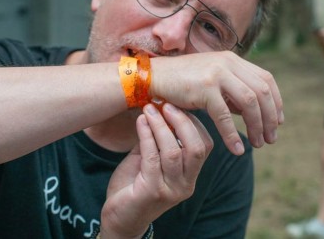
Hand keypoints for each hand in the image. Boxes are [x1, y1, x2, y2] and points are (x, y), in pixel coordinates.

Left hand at [100, 103, 212, 237]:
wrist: (118, 219)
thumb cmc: (133, 186)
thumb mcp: (148, 160)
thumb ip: (156, 140)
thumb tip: (158, 109)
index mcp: (190, 176)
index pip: (205, 146)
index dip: (193, 123)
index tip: (176, 104)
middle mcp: (185, 185)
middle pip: (196, 148)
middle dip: (182, 122)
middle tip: (166, 104)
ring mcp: (170, 190)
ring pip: (173, 151)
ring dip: (160, 126)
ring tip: (149, 109)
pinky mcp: (151, 192)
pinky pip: (152, 158)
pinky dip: (147, 136)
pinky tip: (140, 123)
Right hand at [150, 51, 283, 154]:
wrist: (151, 77)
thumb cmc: (180, 82)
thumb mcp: (211, 81)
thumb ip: (232, 92)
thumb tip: (253, 111)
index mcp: (232, 59)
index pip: (266, 79)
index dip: (276, 101)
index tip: (277, 122)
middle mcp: (228, 63)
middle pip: (262, 91)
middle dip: (270, 118)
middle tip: (271, 139)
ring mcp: (216, 74)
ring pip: (249, 102)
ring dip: (257, 126)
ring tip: (258, 144)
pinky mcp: (204, 88)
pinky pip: (225, 115)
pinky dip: (233, 134)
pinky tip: (236, 149)